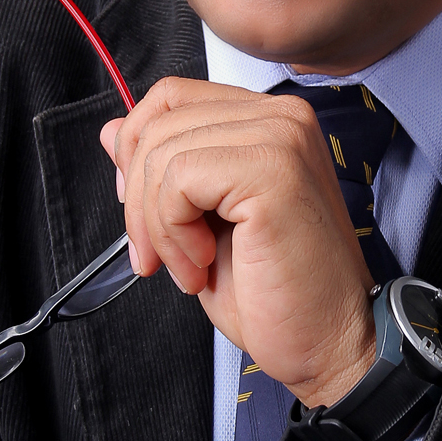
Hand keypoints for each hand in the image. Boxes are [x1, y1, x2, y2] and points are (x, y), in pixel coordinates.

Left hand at [100, 79, 375, 405]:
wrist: (330, 343)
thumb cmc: (276, 293)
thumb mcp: (200, 222)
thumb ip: (164, 169)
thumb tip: (111, 132)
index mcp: (268, 122)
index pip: (172, 97)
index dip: (137, 152)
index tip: (142, 212)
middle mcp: (282, 117)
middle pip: (159, 122)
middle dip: (137, 200)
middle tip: (157, 257)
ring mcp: (281, 137)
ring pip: (161, 151)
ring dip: (156, 224)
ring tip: (190, 266)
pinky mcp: (273, 170)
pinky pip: (179, 179)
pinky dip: (173, 232)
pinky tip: (202, 263)